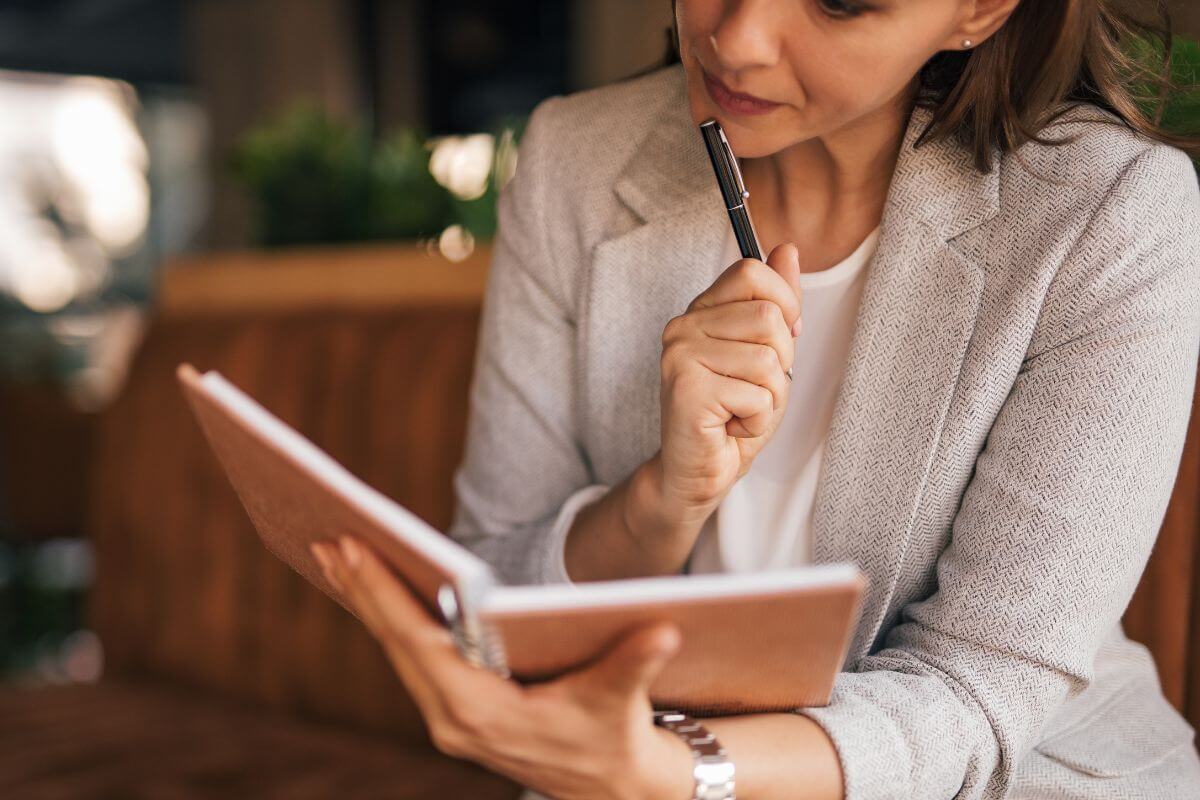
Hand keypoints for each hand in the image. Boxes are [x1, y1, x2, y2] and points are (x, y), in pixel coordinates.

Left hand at [309, 535, 695, 799]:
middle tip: (326, 538)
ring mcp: (448, 720)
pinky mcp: (454, 714)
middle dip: (361, 590)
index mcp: (480, 712)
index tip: (351, 550)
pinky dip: (391, 622)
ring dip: (369, 604)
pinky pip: (411, 660)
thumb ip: (634, 664)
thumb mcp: (620, 701)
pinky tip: (379, 594)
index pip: (418, 643)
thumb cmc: (612, 737)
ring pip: (397, 653)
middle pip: (395, 644)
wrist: (611, 787)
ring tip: (340, 557)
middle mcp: (452, 720)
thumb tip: (664, 632)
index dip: (383, 594)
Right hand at [657, 241, 801, 515]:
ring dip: (770, 396)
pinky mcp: (686, 390)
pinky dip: (756, 421)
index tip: (776, 342)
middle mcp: (682, 327)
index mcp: (700, 312)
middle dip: (780, 363)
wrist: (696, 473)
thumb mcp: (765, 353)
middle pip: (768, 318)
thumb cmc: (731, 415)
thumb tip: (788, 249)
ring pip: (768, 360)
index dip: (783, 305)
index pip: (752, 272)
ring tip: (740, 410)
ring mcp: (680, 357)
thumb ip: (776, 304)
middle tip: (752, 390)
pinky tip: (730, 427)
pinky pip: (757, 395)